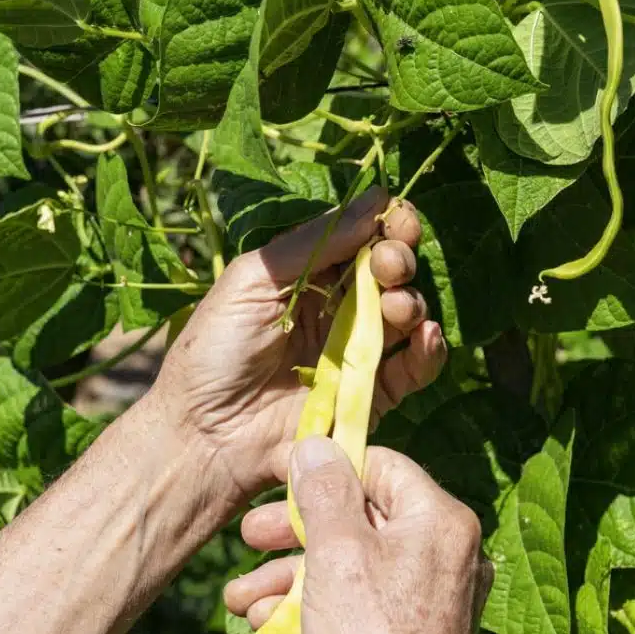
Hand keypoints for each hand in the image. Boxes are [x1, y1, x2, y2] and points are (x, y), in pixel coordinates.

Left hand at [151, 187, 445, 503]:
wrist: (205, 435)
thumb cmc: (215, 351)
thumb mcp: (253, 280)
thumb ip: (314, 242)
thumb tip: (375, 198)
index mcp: (308, 275)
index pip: (359, 239)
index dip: (385, 225)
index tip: (397, 217)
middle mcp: (339, 308)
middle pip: (389, 272)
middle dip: (398, 258)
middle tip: (389, 263)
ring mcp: (358, 351)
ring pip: (407, 314)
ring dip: (411, 300)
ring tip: (397, 306)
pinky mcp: (373, 395)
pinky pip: (415, 368)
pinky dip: (429, 349)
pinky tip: (425, 335)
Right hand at [225, 438, 492, 633]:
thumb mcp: (337, 552)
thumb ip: (325, 491)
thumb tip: (318, 443)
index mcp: (442, 521)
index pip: (383, 467)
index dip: (328, 469)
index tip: (282, 481)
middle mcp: (448, 554)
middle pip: (363, 519)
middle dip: (296, 532)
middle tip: (249, 536)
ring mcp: (434, 599)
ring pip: (354, 566)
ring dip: (292, 576)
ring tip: (239, 596)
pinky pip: (363, 603)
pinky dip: (317, 607)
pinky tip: (265, 623)